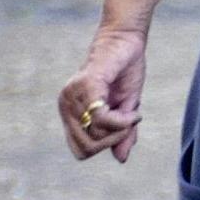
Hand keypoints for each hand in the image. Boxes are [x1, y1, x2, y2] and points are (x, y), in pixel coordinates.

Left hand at [59, 22, 148, 161]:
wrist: (126, 40)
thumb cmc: (124, 71)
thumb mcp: (126, 109)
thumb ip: (121, 133)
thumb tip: (121, 159)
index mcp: (70, 112)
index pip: (80, 149)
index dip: (103, 147)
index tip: (123, 132)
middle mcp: (66, 105)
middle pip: (87, 147)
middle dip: (113, 141)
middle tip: (130, 124)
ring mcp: (73, 96)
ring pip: (94, 134)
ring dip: (120, 129)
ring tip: (132, 114)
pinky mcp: (86, 86)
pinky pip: (101, 118)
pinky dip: (121, 120)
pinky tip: (133, 112)